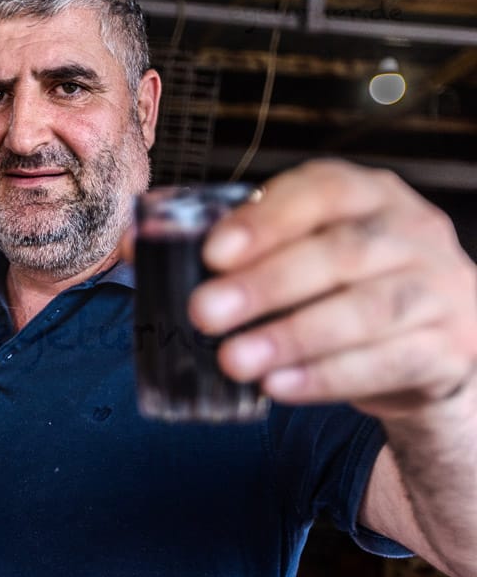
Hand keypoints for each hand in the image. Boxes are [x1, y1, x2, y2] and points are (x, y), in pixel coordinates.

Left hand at [187, 159, 476, 418]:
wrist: (429, 351)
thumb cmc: (341, 290)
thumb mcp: (295, 256)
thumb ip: (226, 248)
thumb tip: (132, 244)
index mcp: (369, 194)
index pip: (323, 189)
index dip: (267, 220)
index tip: (212, 252)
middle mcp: (413, 232)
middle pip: (342, 252)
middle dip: (266, 284)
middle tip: (203, 313)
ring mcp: (440, 290)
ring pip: (368, 310)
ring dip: (292, 336)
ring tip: (232, 360)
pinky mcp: (448, 349)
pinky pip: (389, 362)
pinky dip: (327, 377)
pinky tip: (278, 387)